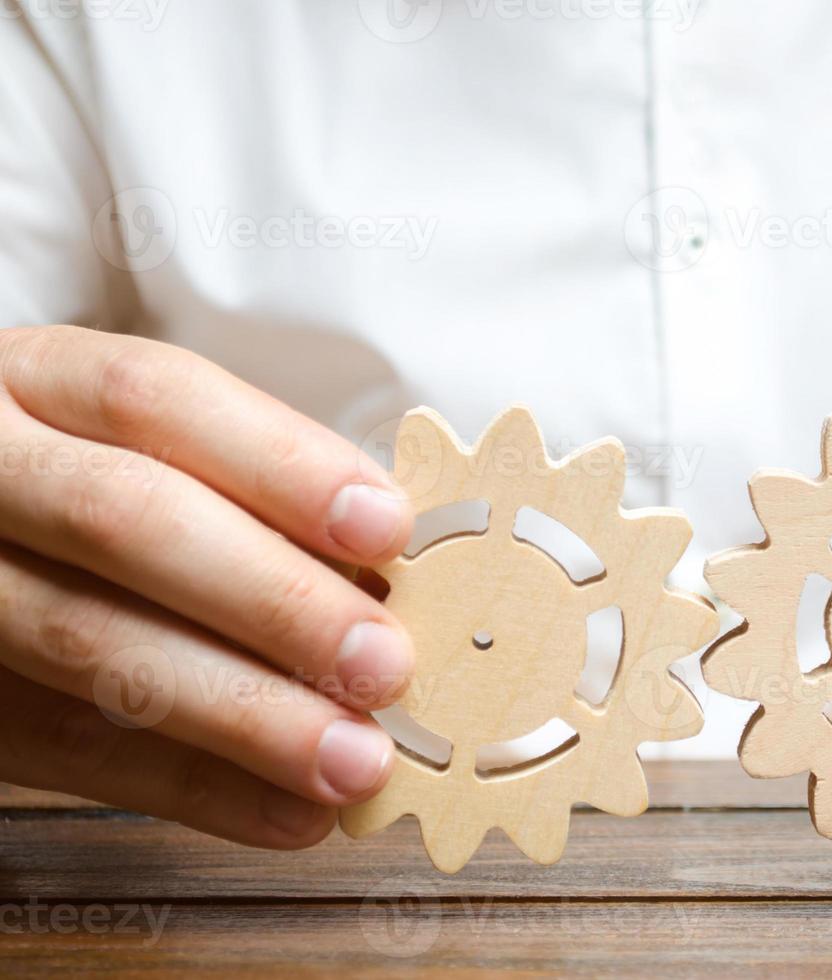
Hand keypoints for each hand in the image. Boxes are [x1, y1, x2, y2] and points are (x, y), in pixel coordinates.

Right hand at [0, 326, 414, 847]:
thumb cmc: (87, 486)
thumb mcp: (143, 452)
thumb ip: (248, 495)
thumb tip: (391, 578)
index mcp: (43, 382)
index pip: (158, 400)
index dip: (281, 464)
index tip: (386, 529)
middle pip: (125, 520)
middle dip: (273, 599)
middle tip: (384, 664)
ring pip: (87, 642)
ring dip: (244, 714)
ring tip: (353, 760)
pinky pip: (64, 749)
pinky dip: (192, 788)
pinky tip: (288, 811)